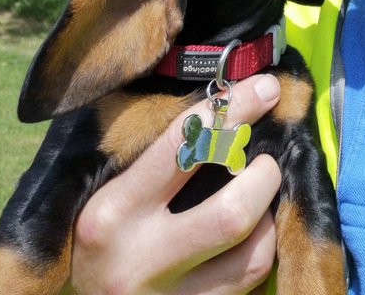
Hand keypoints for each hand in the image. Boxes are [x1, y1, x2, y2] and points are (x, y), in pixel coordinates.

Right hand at [70, 74, 282, 293]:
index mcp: (112, 212)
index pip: (184, 146)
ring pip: (252, 257)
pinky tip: (252, 234)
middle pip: (231, 213)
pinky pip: (249, 283)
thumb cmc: (98, 239)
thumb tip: (225, 103)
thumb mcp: (108, 193)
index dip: (233, 110)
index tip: (265, 89)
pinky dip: (261, 249)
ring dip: (267, 218)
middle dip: (263, 176)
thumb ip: (158, 156)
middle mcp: (139, 261)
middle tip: (265, 161)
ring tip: (258, 199)